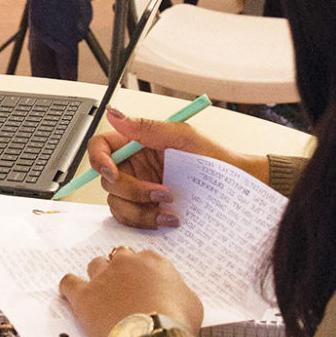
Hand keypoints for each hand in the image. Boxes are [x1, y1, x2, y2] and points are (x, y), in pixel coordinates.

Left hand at [59, 246, 203, 336]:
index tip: (143, 285)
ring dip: (97, 276)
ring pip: (95, 265)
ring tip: (101, 293)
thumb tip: (175, 295)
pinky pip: (69, 282)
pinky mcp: (84, 296)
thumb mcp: (192, 303)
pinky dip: (70, 287)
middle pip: (119, 257)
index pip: (144, 259)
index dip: (142, 273)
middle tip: (124, 290)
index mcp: (153, 262)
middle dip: (120, 270)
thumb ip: (179, 291)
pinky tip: (72, 294)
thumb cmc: (176, 322)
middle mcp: (126, 263)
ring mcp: (103, 277)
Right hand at [86, 109, 269, 229]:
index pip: (101, 146)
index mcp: (137, 143)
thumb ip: (146, 127)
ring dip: (140, 210)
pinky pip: (131, 220)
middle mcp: (135, 166)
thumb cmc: (215, 158)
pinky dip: (146, 222)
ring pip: (117, 203)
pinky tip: (168, 219)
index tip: (114, 172)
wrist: (237, 188)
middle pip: (107, 180)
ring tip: (169, 210)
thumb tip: (114, 114)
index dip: (99, 160)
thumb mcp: (183, 137)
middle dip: (132, 190)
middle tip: (161, 193)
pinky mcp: (147, 211)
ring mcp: (139, 190)